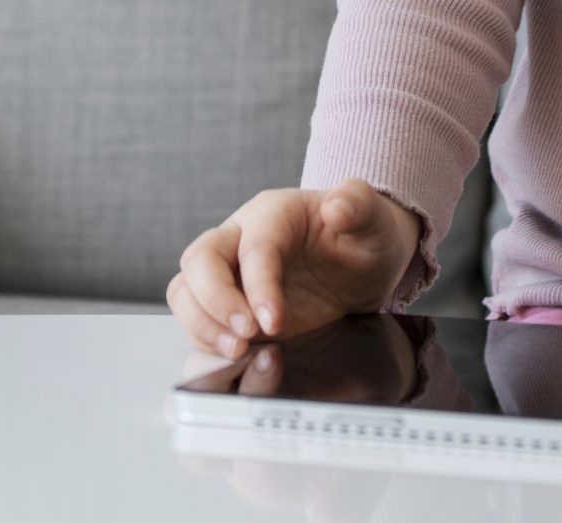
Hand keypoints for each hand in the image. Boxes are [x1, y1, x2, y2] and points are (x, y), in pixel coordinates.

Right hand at [166, 178, 421, 359]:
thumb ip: (360, 204)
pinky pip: (196, 319)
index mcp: (273, 213)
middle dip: (215, 303)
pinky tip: (237, 356)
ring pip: (186, 290)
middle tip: (247, 336)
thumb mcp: (375, 219)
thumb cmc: (365, 235)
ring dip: (203, 324)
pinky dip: (206, 340)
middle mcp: (241, 237)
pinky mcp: (229, 305)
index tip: (276, 322)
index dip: (259, 285)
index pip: (253, 246)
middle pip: (200, 260)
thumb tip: (338, 205)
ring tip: (237, 351)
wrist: (363, 262)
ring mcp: (230, 272)